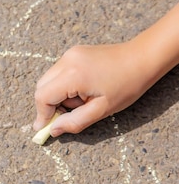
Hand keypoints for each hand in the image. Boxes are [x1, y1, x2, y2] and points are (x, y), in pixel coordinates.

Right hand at [33, 42, 151, 136]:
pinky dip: (63, 86)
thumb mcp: (102, 110)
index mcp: (73, 75)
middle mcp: (67, 60)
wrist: (142, 58)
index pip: (43, 97)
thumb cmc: (127, 85)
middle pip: (41, 87)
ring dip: (57, 96)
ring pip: (49, 80)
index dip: (42, 115)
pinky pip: (58, 73)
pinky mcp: (74, 53)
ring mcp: (70, 54)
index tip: (45, 128)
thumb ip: (74, 122)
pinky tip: (83, 91)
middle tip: (67, 116)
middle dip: (49, 105)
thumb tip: (53, 130)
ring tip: (82, 101)